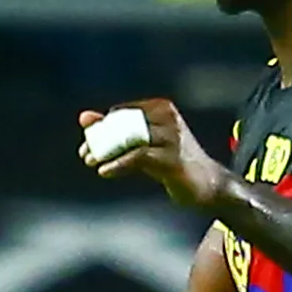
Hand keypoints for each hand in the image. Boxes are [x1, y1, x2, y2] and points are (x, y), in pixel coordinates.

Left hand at [79, 98, 224, 209]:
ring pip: (128, 140)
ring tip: (92, 162)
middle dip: (100, 141)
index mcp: (161, 108)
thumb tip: (84, 117)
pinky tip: (104, 171)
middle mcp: (168, 118)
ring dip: (105, 152)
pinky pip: (138, 157)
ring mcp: (172, 137)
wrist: (207, 184)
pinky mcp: (172, 159)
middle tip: (85, 155)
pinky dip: (118, 164)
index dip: (101, 129)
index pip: (122, 113)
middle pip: (123, 125)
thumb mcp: (142, 143)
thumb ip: (115, 130)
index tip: (87, 144)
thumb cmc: (170, 161)